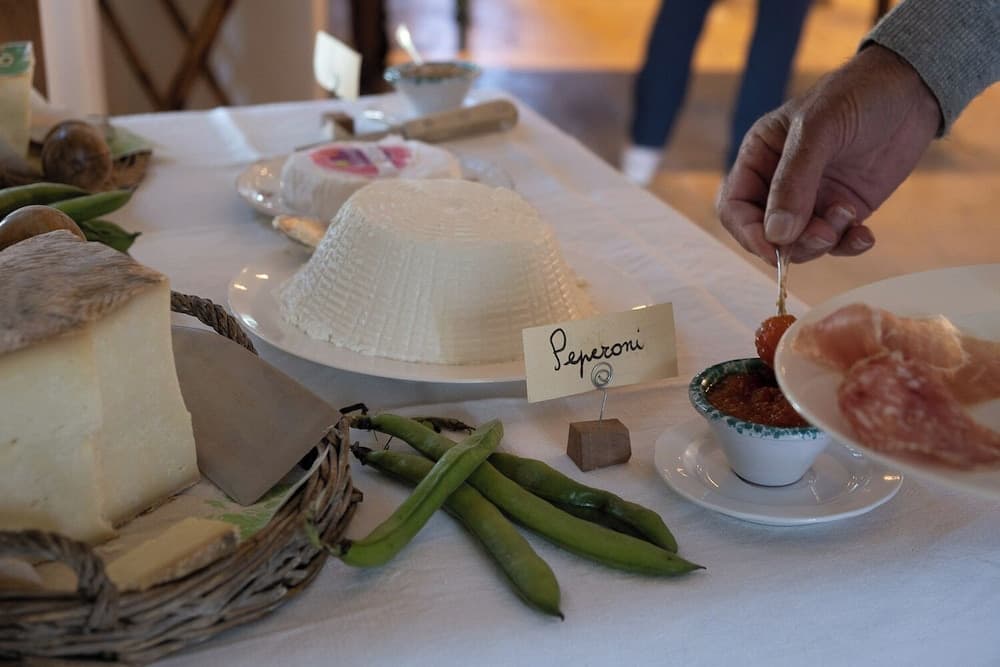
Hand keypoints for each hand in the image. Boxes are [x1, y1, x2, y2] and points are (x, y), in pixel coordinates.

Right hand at [717, 45, 941, 264]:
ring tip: (849, 215)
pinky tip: (865, 235)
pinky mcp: (844, 207)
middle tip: (824, 233)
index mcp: (760, 157)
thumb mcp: (818, 129)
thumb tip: (777, 234)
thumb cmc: (857, 93)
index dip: (748, 232)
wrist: (913, 86)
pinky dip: (848, 246)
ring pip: (800, 243)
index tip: (774, 248)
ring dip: (822, 241)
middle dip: (792, 242)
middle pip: (766, 233)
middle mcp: (780, 183)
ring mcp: (813, 198)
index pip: (734, 207)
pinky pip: (836, 242)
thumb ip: (793, 182)